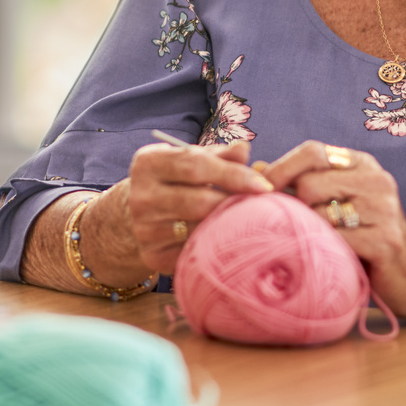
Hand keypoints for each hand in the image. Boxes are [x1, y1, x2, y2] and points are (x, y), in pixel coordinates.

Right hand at [121, 138, 272, 275]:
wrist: (140, 213)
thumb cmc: (178, 179)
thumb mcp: (193, 159)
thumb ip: (220, 155)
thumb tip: (244, 149)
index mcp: (148, 163)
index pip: (195, 165)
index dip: (233, 174)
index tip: (264, 185)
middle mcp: (141, 196)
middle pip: (198, 201)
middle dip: (234, 203)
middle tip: (261, 207)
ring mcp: (144, 229)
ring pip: (197, 230)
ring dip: (227, 225)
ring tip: (247, 221)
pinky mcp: (152, 255)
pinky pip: (193, 252)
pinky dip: (214, 246)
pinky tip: (227, 239)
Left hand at [263, 140, 405, 319]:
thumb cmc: (363, 236)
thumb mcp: (334, 202)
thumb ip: (299, 183)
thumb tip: (255, 166)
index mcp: (362, 165)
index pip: (313, 151)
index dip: (280, 168)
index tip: (258, 189)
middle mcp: (377, 180)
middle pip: (310, 184)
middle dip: (295, 209)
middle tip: (296, 229)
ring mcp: (385, 210)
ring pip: (320, 214)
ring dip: (309, 233)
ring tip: (316, 246)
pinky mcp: (386, 241)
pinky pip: (335, 240)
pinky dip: (324, 251)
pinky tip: (329, 259)